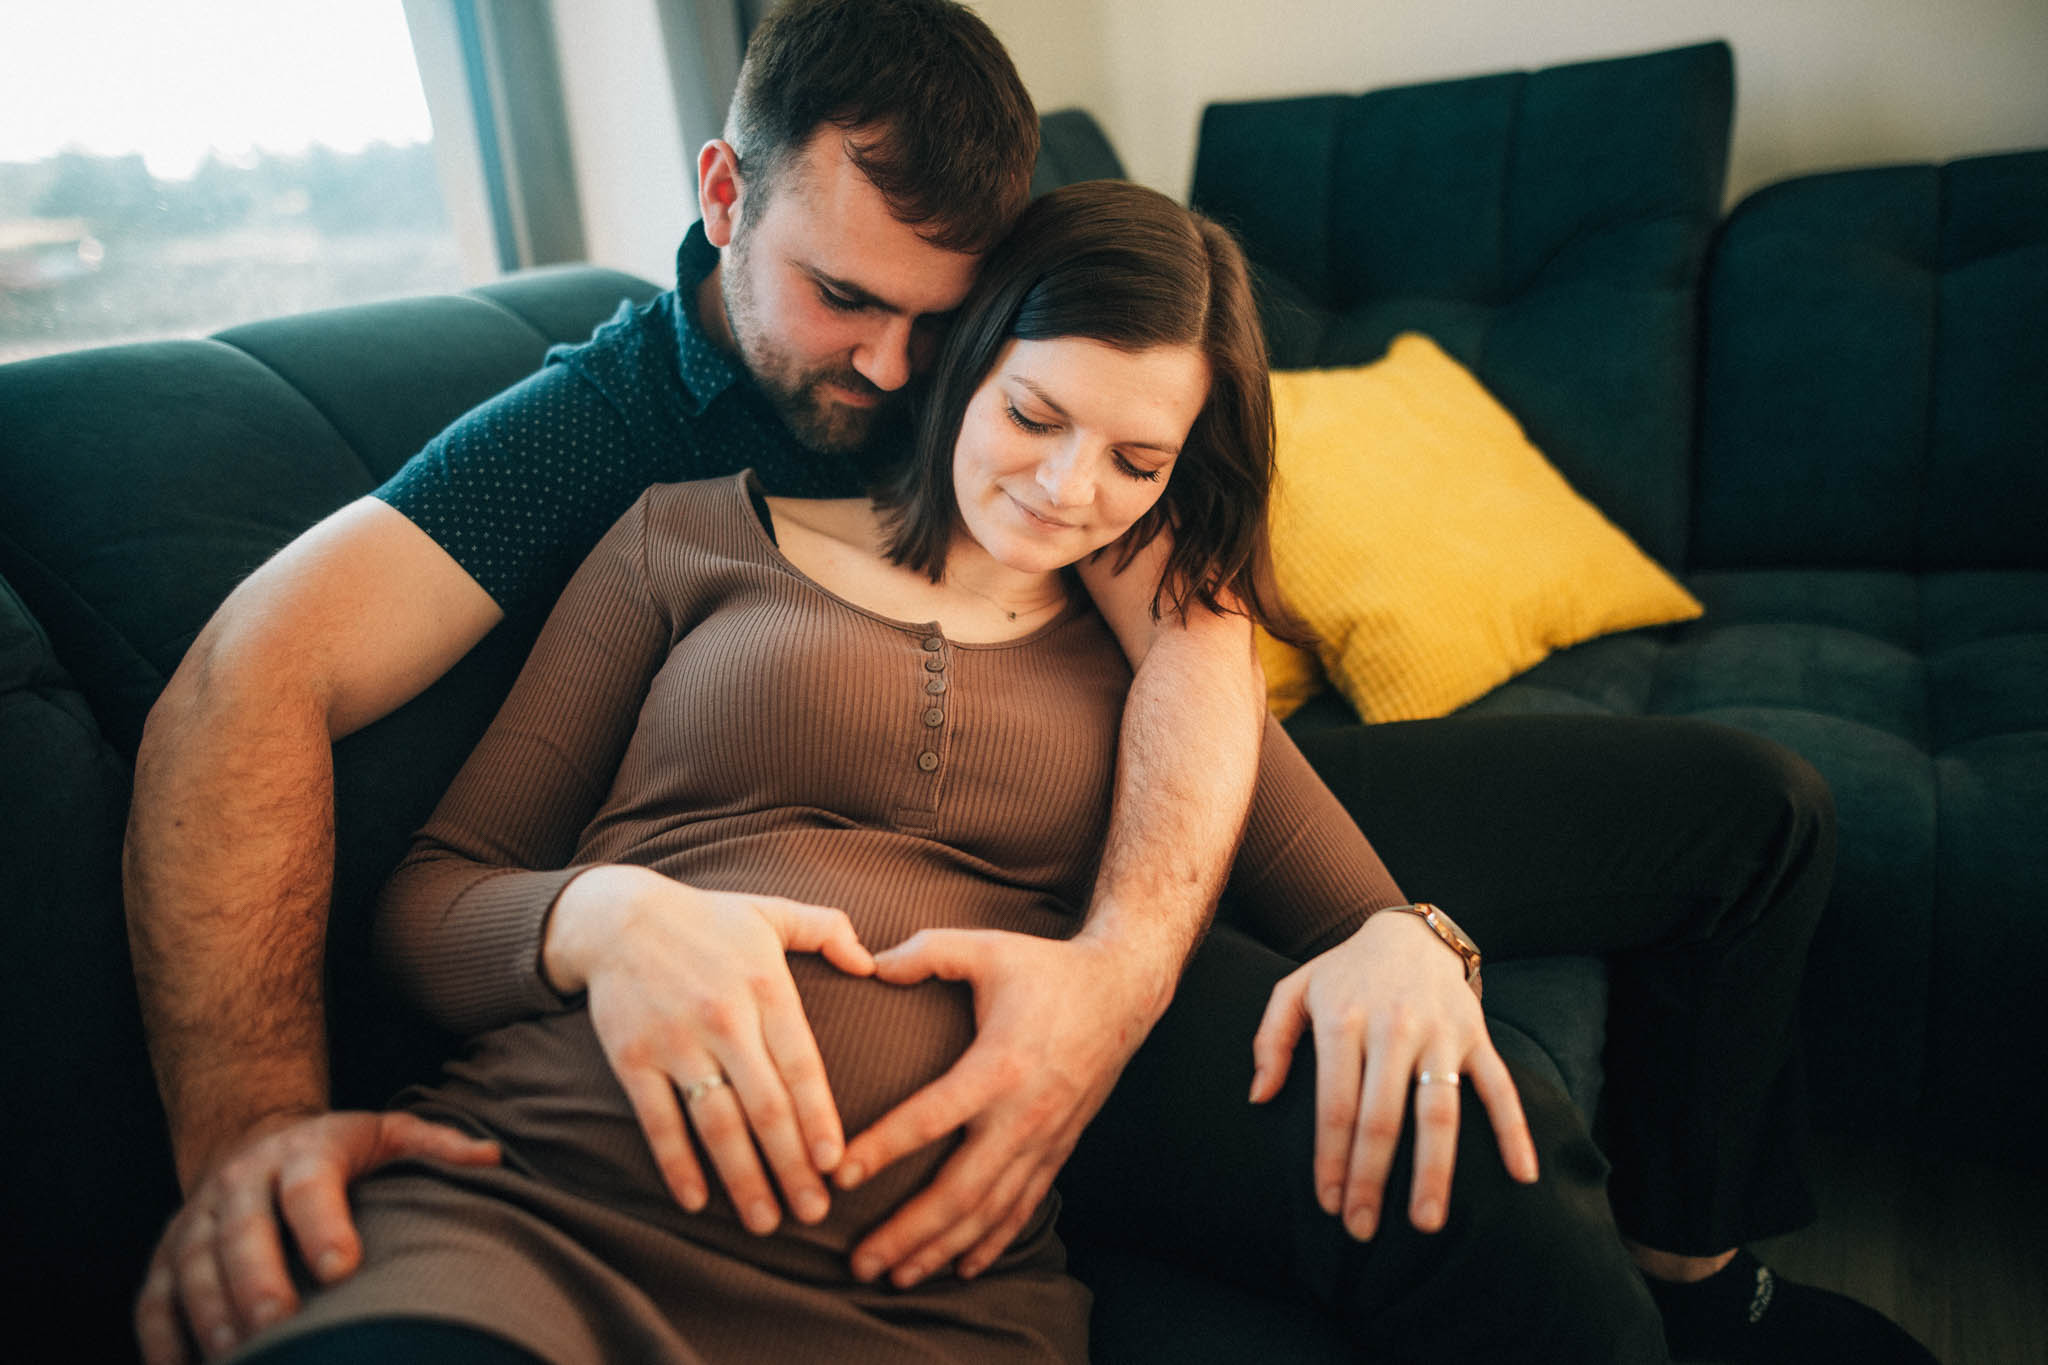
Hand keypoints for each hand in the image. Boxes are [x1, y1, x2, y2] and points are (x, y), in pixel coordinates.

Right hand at [134, 1109, 500, 1364]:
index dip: (324, 1225)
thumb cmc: (339, 1152)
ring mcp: (196, 1220)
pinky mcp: (164, 1257)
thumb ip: (438, 1147)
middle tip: (280, 1324)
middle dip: (257, 1280)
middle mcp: (241, 1182)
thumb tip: (492, 1158)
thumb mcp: (389, 1133)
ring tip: (242, 1357)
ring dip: (211, 1315)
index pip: (310, 1186)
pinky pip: (151, 1301)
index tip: (344, 1269)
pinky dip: (161, 1341)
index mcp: (304, 1152)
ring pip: (192, 1267)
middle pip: (242, 1231)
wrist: (252, 1139)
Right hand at [546, 866, 876, 1234]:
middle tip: (813, 1213)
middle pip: (766, 1107)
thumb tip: (872, 961)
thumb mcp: (770, 913)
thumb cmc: (703, 919)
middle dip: (792, 1166)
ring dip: (743, 1179)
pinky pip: (659, 1121)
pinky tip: (697, 1201)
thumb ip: (827, 930)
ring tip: (765, 1222)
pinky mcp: (633, 1059)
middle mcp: (724, 1018)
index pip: (802, 1065)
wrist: (614, 917)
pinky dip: (676, 1164)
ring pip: (717, 1124)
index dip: (819, 1119)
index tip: (835, 1164)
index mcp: (766, 987)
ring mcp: (677, 1041)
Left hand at [835, 928, 1165, 1287]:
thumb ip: (924, 952)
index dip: (883, 1148)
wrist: (1124, 992)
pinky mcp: (1060, 1148)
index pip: (932, 1117)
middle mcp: (1024, 1113)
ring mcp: (1045, 1138)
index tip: (838, 1175)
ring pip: (989, 1210)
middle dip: (908, 1232)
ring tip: (896, 1279)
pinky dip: (991, 1242)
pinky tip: (961, 1268)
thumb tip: (864, 966)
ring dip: (941, 1248)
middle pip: (961, 1189)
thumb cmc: (1047, 967)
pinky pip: (1023, 1207)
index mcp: (1000, 1065)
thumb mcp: (986, 947)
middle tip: (858, 1262)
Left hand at [1249, 910, 1538, 1241]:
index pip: (1336, 1104)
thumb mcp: (1295, 991)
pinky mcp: (1477, 1035)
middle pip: (1383, 1117)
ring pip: (1440, 1112)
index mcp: (1344, 1019)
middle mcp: (1393, 1026)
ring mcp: (1440, 1032)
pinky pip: (1499, 1088)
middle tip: (1362, 1229)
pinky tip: (1521, 1176)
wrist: (1409, 932)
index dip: (1331, 1158)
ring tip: (1427, 1223)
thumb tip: (1259, 1097)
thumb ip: (1271, 1041)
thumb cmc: (1344, 974)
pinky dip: (1514, 1131)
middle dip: (1372, 1179)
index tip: (1328, 1203)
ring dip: (1434, 1172)